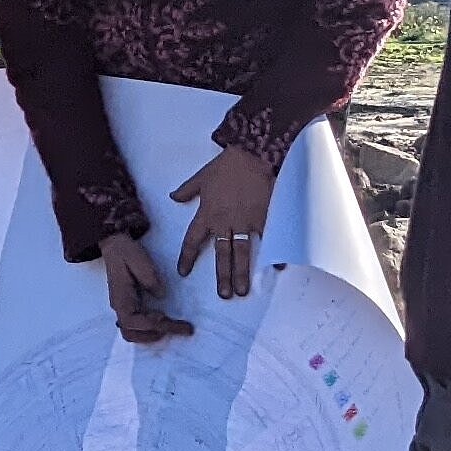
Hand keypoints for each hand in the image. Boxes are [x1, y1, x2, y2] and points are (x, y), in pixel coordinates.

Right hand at [99, 232, 192, 343]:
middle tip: (179, 328)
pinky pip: (136, 325)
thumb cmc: (125, 252)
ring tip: (174, 328)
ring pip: (132, 332)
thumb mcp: (138, 260)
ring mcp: (123, 307)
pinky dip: (150, 329)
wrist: (114, 245)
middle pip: (130, 333)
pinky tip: (165, 322)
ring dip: (152, 335)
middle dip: (154, 335)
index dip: (151, 324)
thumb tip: (161, 295)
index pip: (132, 321)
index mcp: (121, 297)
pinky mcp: (128, 305)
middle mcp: (119, 306)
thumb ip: (150, 278)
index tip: (168, 319)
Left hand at [171, 144, 276, 299]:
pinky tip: (277, 268)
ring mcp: (245, 221)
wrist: (251, 155)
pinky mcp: (264, 217)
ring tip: (243, 291)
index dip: (187, 257)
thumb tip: (173, 197)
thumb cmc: (225, 166)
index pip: (192, 240)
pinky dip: (274, 253)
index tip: (183, 272)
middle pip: (221, 254)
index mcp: (207, 214)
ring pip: (243, 252)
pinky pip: (268, 238)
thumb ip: (187, 190)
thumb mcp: (201, 177)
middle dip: (222, 276)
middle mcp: (225, 222)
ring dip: (243, 273)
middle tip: (224, 295)